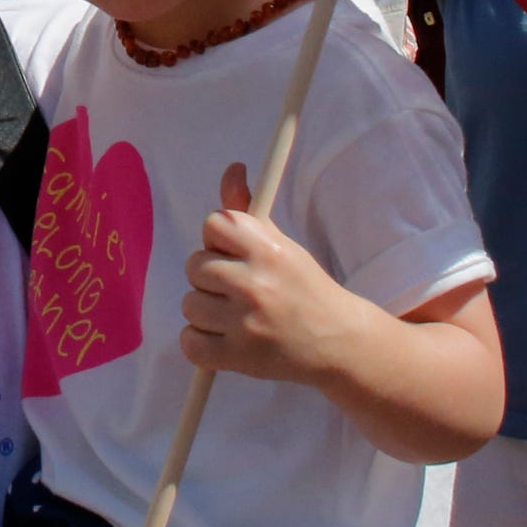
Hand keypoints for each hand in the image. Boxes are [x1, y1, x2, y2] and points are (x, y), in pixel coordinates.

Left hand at [179, 165, 368, 383]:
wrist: (337, 341)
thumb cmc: (303, 287)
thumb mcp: (280, 243)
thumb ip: (247, 209)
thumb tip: (231, 169)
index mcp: (267, 250)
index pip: (213, 224)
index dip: (219, 239)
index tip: (234, 254)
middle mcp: (255, 284)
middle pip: (195, 265)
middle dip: (210, 276)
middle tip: (236, 288)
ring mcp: (245, 323)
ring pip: (189, 304)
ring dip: (205, 310)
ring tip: (233, 315)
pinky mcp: (238, 357)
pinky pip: (190, 342)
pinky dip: (200, 342)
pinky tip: (223, 337)